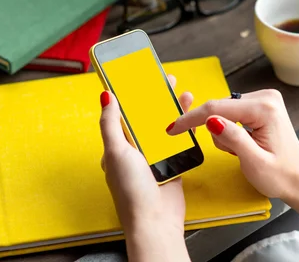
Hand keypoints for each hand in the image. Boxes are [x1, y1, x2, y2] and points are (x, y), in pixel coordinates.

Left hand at [99, 75, 191, 261]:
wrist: (155, 220)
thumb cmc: (131, 190)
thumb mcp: (116, 152)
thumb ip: (110, 124)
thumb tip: (105, 96)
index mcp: (118, 146)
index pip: (125, 113)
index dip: (133, 94)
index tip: (141, 77)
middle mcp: (136, 149)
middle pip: (147, 116)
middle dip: (156, 97)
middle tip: (167, 79)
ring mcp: (155, 156)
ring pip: (165, 125)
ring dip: (174, 108)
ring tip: (183, 92)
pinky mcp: (172, 163)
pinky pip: (179, 140)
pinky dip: (186, 126)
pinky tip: (192, 115)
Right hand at [167, 89, 298, 228]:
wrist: (298, 180)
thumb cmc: (279, 176)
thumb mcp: (254, 162)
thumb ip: (233, 139)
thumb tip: (211, 120)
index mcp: (265, 108)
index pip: (217, 108)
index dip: (191, 119)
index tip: (171, 129)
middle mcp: (266, 96)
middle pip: (220, 107)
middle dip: (215, 131)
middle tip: (230, 153)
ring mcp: (265, 98)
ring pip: (224, 110)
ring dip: (224, 132)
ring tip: (241, 150)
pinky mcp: (262, 104)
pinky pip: (232, 112)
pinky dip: (230, 129)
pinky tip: (243, 143)